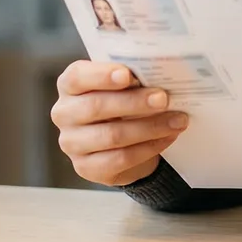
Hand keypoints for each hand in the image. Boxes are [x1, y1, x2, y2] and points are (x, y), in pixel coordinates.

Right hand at [51, 61, 188, 185]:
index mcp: (70, 86)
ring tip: (177, 120)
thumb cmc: (122, 102)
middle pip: (95, 107)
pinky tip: (168, 137)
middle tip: (163, 99)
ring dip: (149, 127)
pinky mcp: (86, 168)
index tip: (128, 74)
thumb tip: (160, 74)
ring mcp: (72, 143)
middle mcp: (64, 114)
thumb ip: (133, 78)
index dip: (101, 75)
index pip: (77, 77)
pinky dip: (149, 147)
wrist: (122, 141)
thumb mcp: (124, 86)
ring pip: (111, 136)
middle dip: (134, 102)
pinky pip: (120, 159)